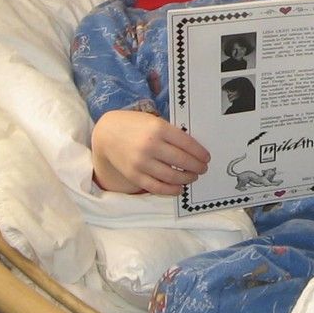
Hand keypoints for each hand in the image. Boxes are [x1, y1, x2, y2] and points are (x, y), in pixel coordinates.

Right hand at [91, 109, 209, 194]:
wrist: (107, 133)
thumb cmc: (136, 125)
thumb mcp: (154, 122)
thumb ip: (171, 134)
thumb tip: (194, 151)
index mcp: (159, 129)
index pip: (187, 144)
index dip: (200, 153)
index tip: (206, 158)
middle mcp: (150, 145)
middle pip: (182, 161)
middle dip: (197, 167)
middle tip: (202, 169)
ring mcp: (141, 162)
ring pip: (172, 176)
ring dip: (187, 179)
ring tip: (192, 177)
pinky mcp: (134, 175)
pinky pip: (157, 187)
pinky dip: (171, 190)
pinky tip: (179, 188)